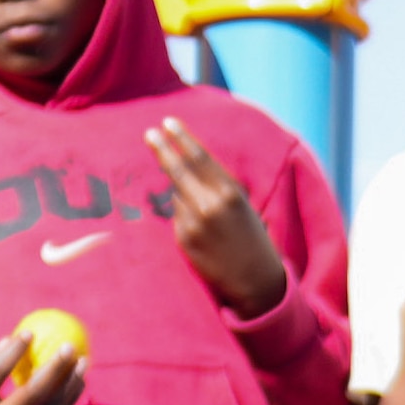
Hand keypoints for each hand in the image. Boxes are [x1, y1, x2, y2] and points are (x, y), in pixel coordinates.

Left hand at [145, 117, 288, 315]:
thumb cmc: (251, 238)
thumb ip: (217, 186)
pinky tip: (204, 234)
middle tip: (149, 133)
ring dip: (185, 197)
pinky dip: (185, 218)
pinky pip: (178, 218)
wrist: (255, 281)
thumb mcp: (243, 205)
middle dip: (162, 149)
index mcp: (230, 193)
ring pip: (178, 196)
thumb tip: (185, 167)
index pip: (200, 157)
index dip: (182, 138)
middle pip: (179, 170)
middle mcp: (210, 206)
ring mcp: (194, 224)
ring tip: (208, 218)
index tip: (168, 123)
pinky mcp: (184, 240)